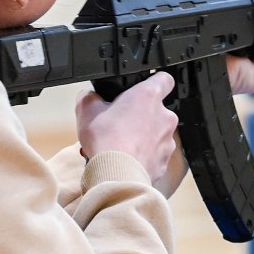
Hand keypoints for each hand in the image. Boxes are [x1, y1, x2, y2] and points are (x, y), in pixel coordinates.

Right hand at [75, 73, 182, 193]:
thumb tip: (90, 96)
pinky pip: (155, 156)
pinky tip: (127, 160)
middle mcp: (164, 117)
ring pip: (157, 135)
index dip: (154, 82)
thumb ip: (90, 97)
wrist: (115, 174)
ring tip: (122, 145)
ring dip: (143, 138)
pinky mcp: (164, 162)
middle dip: (141, 116)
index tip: (143, 89)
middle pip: (157, 111)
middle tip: (121, 123)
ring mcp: (167, 141)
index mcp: (149, 96)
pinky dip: (144, 157)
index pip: (164, 79)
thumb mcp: (86, 109)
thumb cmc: (105, 140)